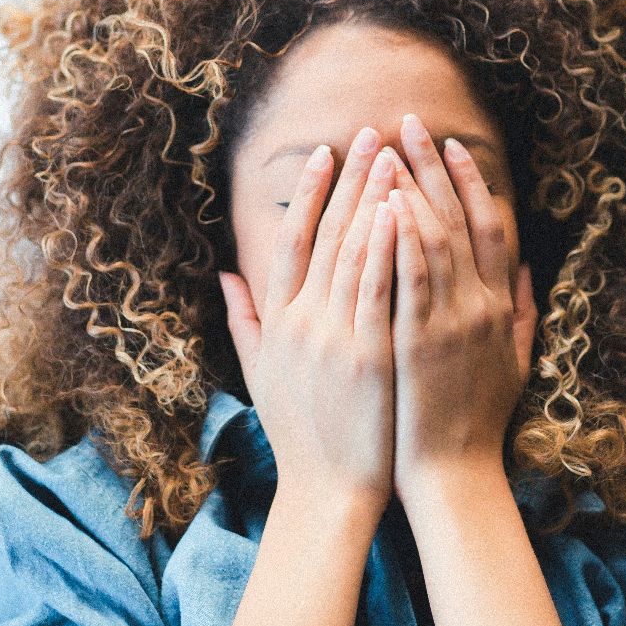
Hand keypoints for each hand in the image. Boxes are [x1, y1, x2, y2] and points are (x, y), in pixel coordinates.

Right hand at [219, 127, 400, 507]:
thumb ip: (244, 319)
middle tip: (370, 133)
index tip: (326, 153)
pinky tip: (400, 210)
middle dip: (350, 179)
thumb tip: (225, 274)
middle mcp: (302, 322)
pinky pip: (378, 289)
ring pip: (353, 252)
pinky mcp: (367, 355)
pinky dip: (386, 247)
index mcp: (279, 322)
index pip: (291, 241)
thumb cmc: (301, 434)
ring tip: (392, 155)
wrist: (327, 491)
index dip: (308, 193)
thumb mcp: (261, 373)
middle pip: (326, 234)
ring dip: (373, 198)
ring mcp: (333, 337)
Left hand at [385, 113, 535, 495]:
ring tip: (388, 148)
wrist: (455, 477)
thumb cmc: (476, 424)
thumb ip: (523, 311)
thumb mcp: (515, 362)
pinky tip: (387, 204)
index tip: (450, 144)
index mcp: (500, 307)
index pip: (489, 227)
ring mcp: (453, 323)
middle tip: (407, 123)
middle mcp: (481, 305)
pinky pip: (412, 279)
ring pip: (433, 239)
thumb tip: (528, 268)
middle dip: (431, 167)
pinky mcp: (421, 343)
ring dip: (411, 188)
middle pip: (458, 219)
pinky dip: (402, 239)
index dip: (470, 181)